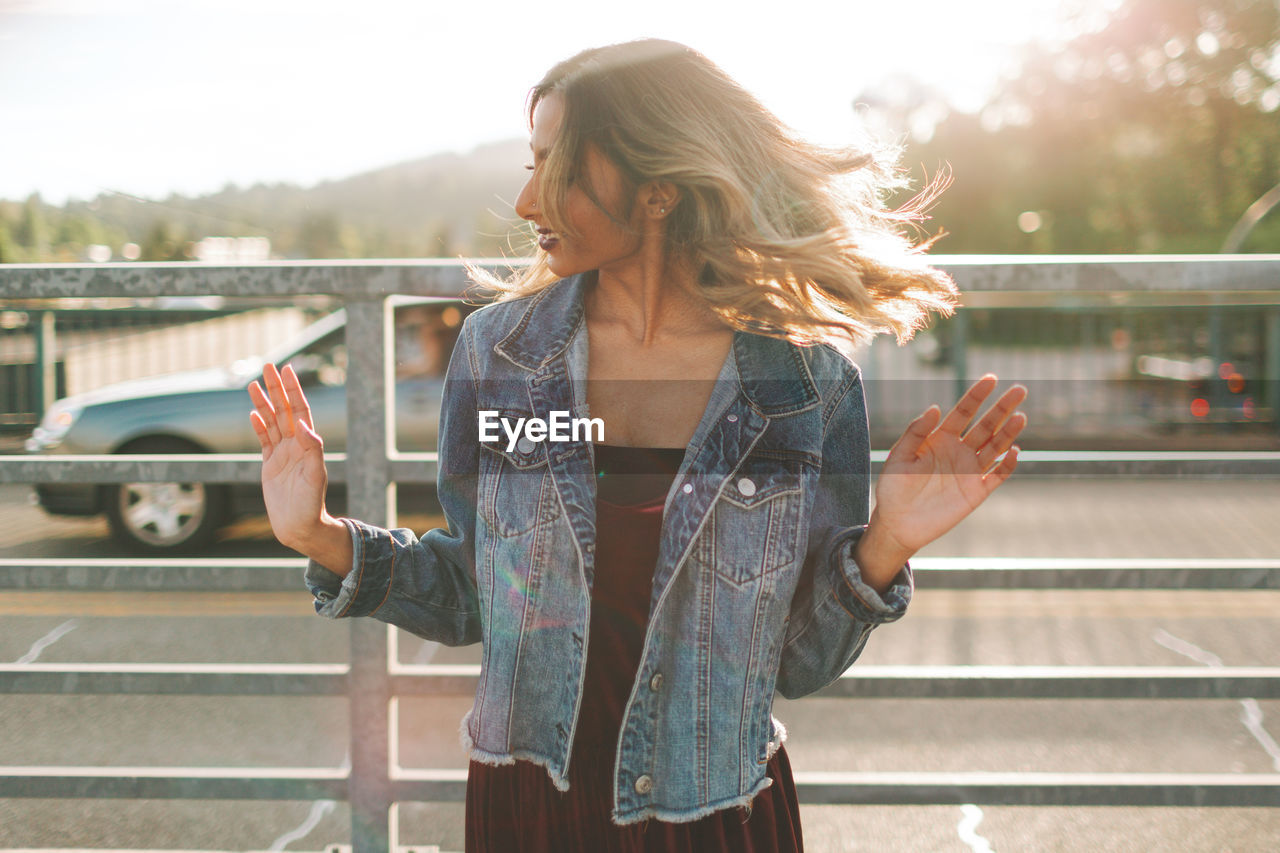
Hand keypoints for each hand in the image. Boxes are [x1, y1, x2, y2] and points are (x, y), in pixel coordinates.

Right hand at [248, 362, 330, 549]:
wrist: (299, 526)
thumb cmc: (312, 503)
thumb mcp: (315, 475)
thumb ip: (313, 449)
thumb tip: (304, 426)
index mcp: (308, 444)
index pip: (300, 410)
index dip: (293, 390)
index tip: (287, 370)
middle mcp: (296, 445)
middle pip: (284, 410)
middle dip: (276, 388)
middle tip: (268, 365)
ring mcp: (282, 454)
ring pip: (271, 422)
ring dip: (263, 403)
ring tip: (254, 384)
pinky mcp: (270, 465)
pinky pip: (263, 441)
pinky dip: (258, 426)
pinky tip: (253, 414)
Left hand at [870, 374, 1026, 556]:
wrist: (897, 523)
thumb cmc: (893, 488)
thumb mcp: (899, 457)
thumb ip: (916, 432)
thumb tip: (936, 408)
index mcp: (940, 438)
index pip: (963, 412)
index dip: (977, 395)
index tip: (991, 378)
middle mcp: (959, 451)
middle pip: (985, 425)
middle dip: (1002, 408)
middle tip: (1020, 390)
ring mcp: (969, 471)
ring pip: (995, 447)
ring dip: (1008, 433)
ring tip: (1020, 416)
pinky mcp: (976, 492)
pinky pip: (997, 476)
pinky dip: (1007, 465)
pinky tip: (1014, 451)